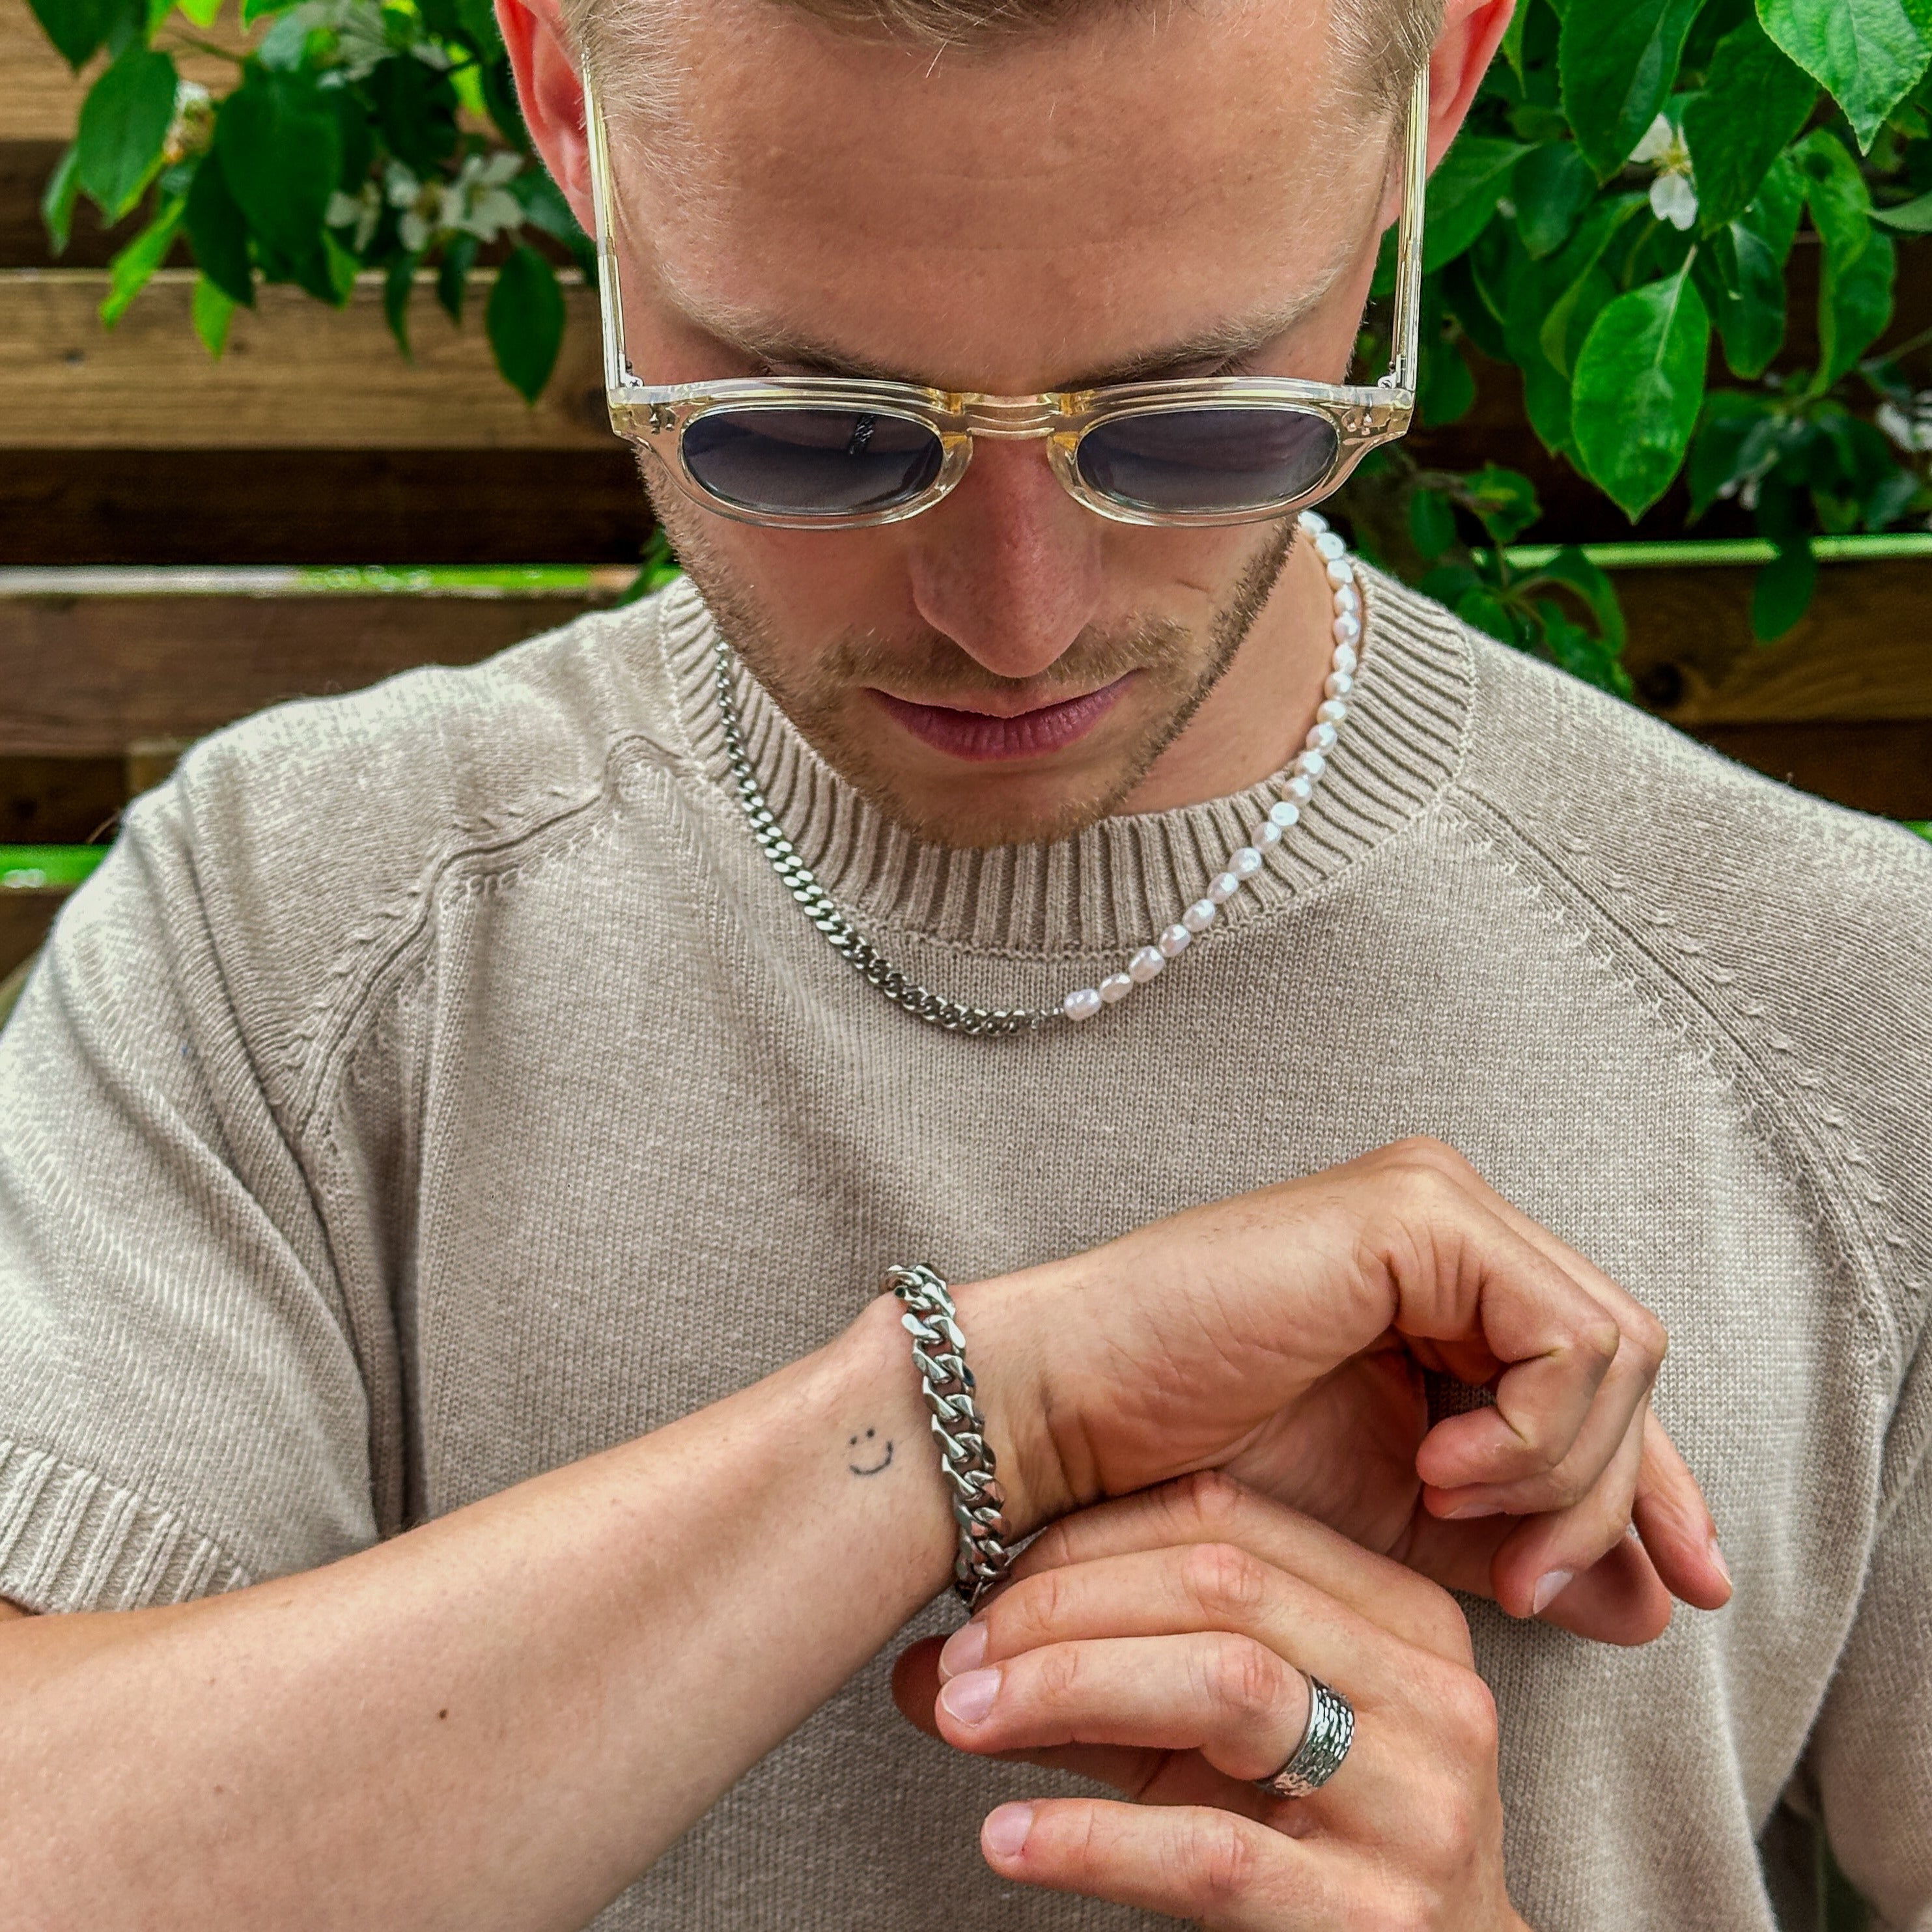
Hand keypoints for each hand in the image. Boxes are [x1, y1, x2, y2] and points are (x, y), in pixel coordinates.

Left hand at [894, 1476, 1533, 1930]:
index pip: (1227, 1520)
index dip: (1089, 1540)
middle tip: (960, 1654)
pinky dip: (1092, 1836)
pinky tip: (1009, 1833)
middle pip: (1219, 1586)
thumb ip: (1093, 1689)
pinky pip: (1211, 1852)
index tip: (988, 1583)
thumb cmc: (1312, 1854)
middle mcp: (1429, 1693)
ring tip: (964, 1715)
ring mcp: (1417, 1806)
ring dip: (1069, 1685)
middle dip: (1064, 1606)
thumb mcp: (1214, 1751)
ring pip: (1226, 1684)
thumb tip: (927, 1665)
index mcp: (1401, 1618)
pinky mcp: (1374, 1923)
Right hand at [967, 1139, 1728, 1637]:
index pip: (1602, 1372)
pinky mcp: (1420, 1212)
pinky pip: (1565, 1336)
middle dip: (1611, 1497)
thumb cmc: (1200, 1461)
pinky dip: (1530, 1430)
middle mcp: (1455, 1222)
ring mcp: (1438, 1204)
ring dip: (1561, 1470)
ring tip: (1453, 1511)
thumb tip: (1651, 1601)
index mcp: (1448, 1278)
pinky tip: (1438, 1467)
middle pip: (1626, 1363)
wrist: (1075, 1416)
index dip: (1657, 1484)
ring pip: (1615, 1349)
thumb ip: (1520, 1538)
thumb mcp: (1396, 1518)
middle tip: (1530, 1586)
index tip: (1686, 1590)